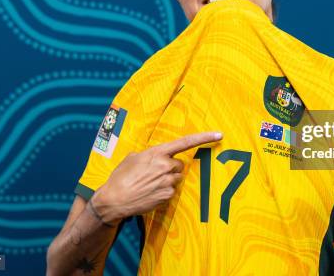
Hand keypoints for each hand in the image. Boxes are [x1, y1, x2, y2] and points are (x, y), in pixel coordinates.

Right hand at [91, 132, 222, 224]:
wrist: (114, 199)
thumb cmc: (121, 177)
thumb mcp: (132, 158)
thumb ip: (149, 154)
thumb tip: (155, 156)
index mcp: (157, 153)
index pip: (185, 142)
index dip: (204, 137)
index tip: (219, 134)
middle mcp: (165, 166)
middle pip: (180, 165)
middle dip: (171, 168)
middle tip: (154, 174)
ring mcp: (168, 181)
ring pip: (176, 178)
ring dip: (167, 180)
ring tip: (149, 184)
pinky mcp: (168, 195)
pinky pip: (172, 191)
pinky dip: (163, 191)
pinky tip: (150, 193)